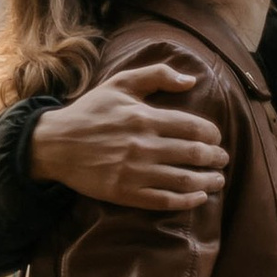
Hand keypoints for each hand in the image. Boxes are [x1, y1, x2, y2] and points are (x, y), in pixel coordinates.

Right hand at [30, 69, 227, 212]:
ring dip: (208, 181)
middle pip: (194, 154)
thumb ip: (157, 76)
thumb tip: (191, 81)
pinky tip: (199, 198)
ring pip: (184, 179)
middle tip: (223, 160)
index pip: (194, 127)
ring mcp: (134, 172)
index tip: (216, 138)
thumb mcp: (121, 83)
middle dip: (216, 158)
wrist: (54, 144)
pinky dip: (187, 201)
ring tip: (218, 180)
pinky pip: (165, 200)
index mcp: (145, 117)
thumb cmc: (90, 111)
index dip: (212, 135)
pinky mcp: (125, 193)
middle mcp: (143, 145)